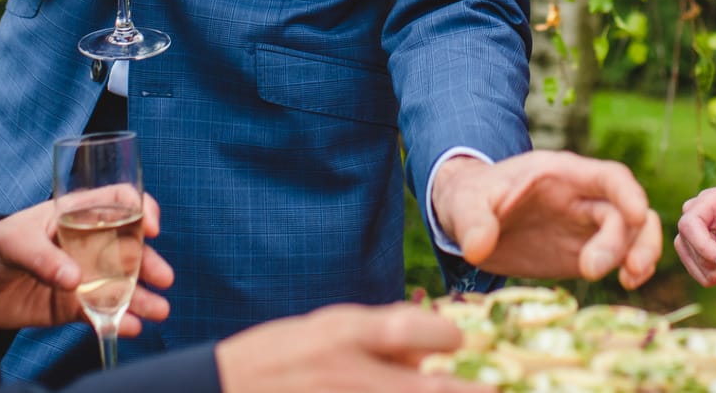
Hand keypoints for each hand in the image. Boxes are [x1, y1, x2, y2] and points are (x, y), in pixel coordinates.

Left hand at [0, 196, 173, 333]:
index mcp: (76, 213)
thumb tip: (75, 279)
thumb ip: (44, 258)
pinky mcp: (72, 305)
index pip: (119, 201)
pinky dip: (118, 320)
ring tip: (159, 310)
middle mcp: (87, 242)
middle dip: (149, 262)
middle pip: (130, 247)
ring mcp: (83, 275)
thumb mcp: (14, 242)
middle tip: (163, 278)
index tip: (151, 227)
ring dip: (142, 296)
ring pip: (121, 284)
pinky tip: (131, 327)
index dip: (141, 209)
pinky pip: (101, 312)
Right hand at [215, 303, 472, 392]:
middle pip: (428, 388)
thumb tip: (429, 346)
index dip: (449, 336)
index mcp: (344, 333)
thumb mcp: (325, 329)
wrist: (219, 390)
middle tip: (495, 390)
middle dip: (466, 391)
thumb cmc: (277, 356)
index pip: (413, 329)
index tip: (462, 341)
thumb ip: (377, 336)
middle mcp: (347, 371)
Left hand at [430, 151, 661, 288]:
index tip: (636, 215)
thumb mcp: (464, 203)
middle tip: (595, 270)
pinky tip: (626, 284)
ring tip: (630, 280)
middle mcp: (582, 197)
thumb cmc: (470, 198)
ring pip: (632, 233)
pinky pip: (619, 256)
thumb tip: (477, 247)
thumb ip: (472, 222)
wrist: (468, 219)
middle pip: (624, 211)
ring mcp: (585, 226)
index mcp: (560, 174)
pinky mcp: (582, 252)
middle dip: (624, 240)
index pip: (608, 176)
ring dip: (639, 254)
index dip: (628, 193)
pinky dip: (631, 268)